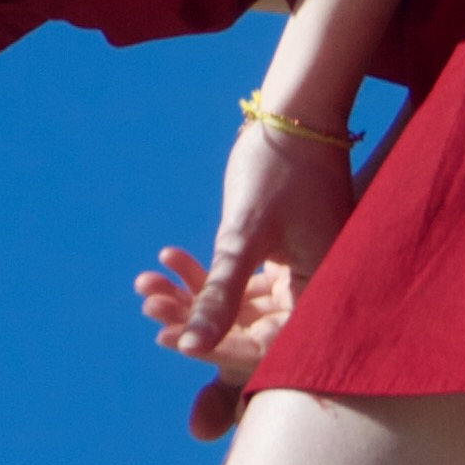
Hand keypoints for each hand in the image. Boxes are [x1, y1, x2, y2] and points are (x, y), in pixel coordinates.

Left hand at [134, 105, 350, 415]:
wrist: (296, 114)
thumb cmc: (279, 171)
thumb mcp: (244, 235)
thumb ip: (220, 296)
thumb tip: (188, 349)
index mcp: (320, 295)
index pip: (266, 346)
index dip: (216, 348)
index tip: (167, 338)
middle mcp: (314, 293)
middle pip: (248, 330)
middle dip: (194, 317)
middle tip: (147, 304)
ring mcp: (297, 277)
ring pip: (237, 306)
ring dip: (191, 295)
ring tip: (145, 283)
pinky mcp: (282, 260)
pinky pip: (239, 281)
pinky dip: (204, 273)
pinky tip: (166, 256)